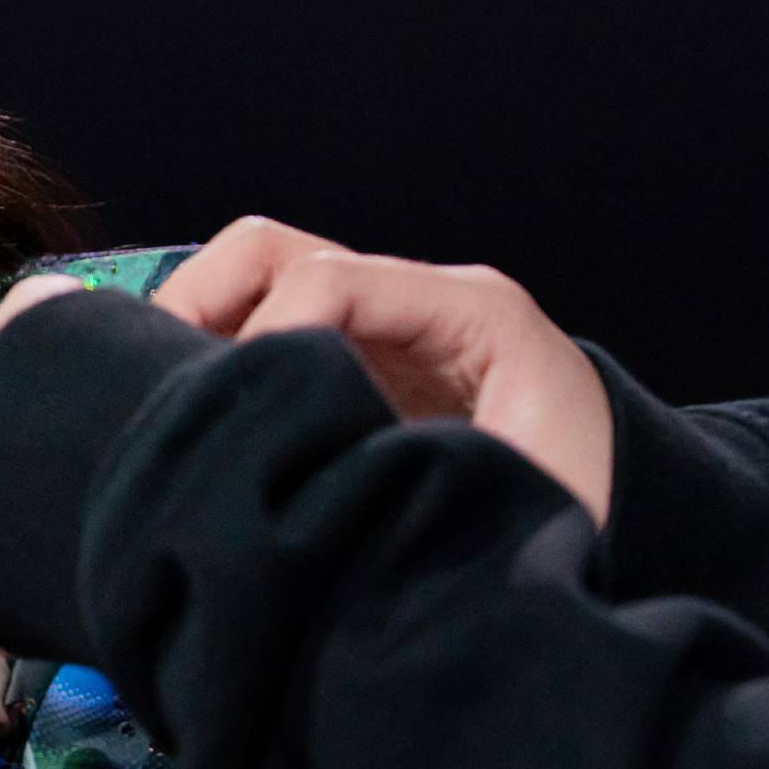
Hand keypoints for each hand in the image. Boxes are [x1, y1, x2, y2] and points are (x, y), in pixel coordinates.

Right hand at [153, 217, 613, 523]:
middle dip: (200, 311)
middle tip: (163, 398)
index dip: (263, 340)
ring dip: (192, 331)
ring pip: (245, 278)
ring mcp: (375, 321)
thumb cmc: (567, 515)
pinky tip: (192, 426)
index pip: (329, 279)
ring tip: (164, 409)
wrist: (605, 516)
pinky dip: (207, 361)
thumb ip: (431, 487)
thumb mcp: (521, 506)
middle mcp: (416, 298)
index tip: (229, 426)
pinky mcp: (344, 358)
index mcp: (473, 314)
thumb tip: (319, 497)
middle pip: (270, 251)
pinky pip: (251, 327)